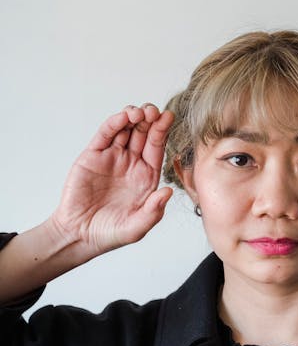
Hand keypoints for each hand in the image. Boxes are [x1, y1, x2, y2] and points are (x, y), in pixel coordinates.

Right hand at [50, 104, 174, 255]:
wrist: (79, 234)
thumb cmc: (110, 233)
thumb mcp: (137, 227)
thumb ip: (153, 211)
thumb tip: (168, 192)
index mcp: (146, 177)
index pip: (157, 149)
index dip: (163, 132)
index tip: (169, 117)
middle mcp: (131, 164)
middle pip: (144, 134)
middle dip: (151, 120)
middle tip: (155, 111)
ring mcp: (112, 157)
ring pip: (125, 129)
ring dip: (134, 117)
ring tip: (141, 113)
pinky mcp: (93, 156)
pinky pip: (105, 135)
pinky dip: (114, 124)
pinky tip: (123, 118)